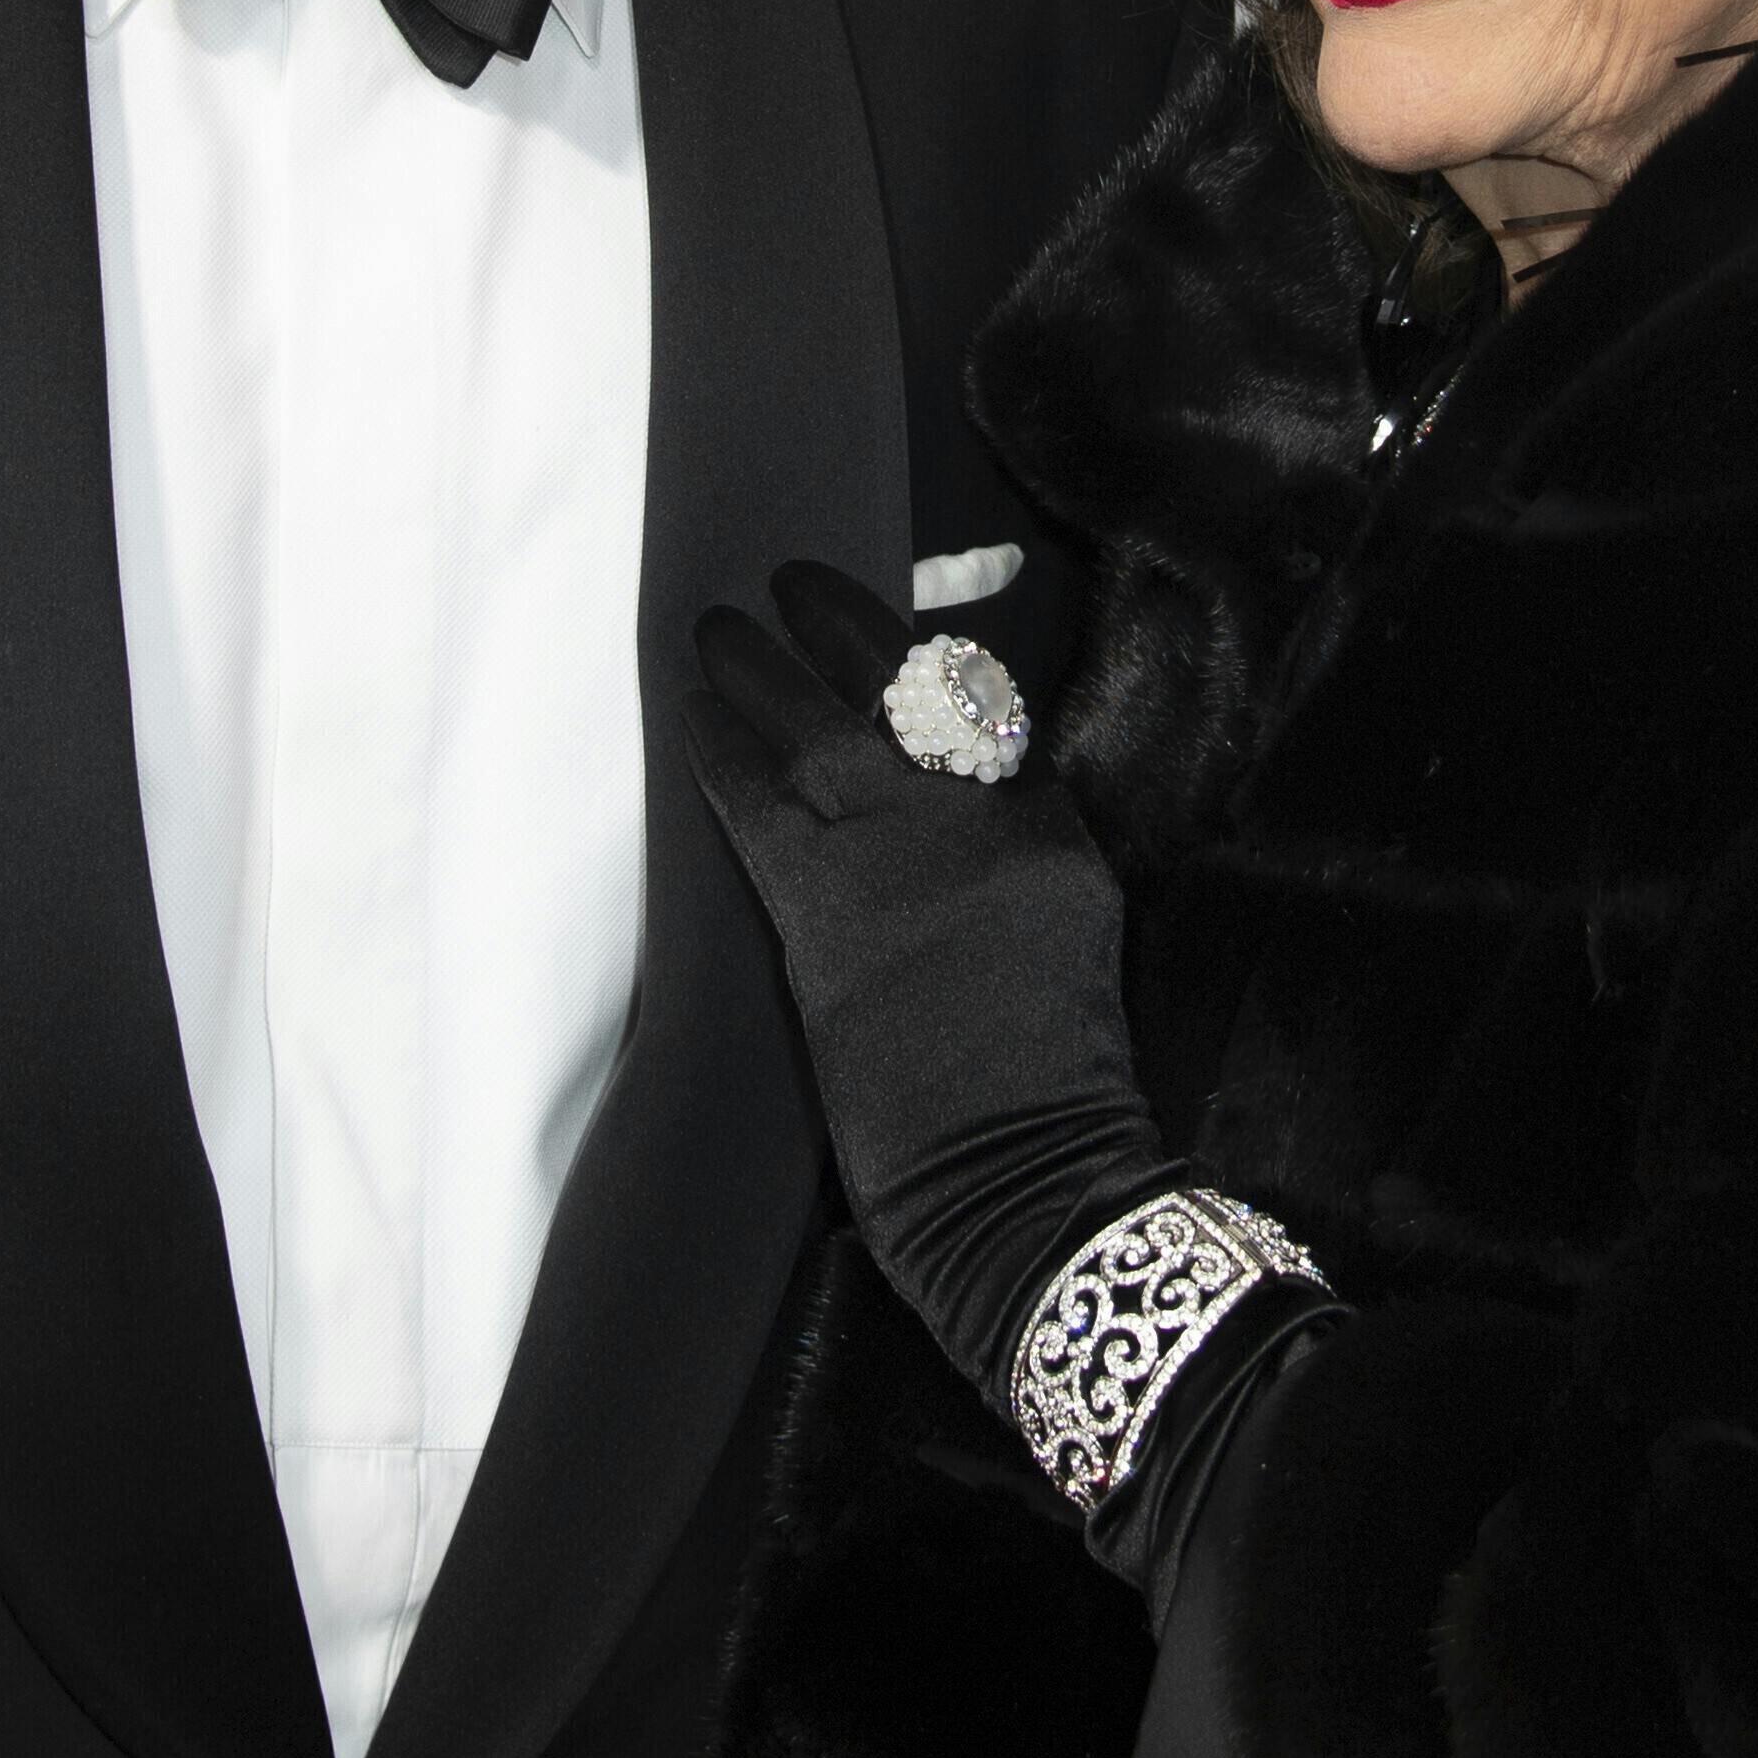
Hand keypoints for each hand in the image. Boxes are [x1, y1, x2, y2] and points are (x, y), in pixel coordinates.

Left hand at [681, 563, 1171, 1392]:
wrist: (1021, 1179)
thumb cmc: (1044, 1097)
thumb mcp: (1065, 954)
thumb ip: (1011, 875)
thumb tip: (946, 836)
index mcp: (1052, 838)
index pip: (984, 724)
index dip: (926, 674)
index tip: (887, 642)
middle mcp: (984, 827)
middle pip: (909, 692)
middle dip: (845, 625)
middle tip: (795, 578)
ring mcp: (907, 861)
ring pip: (824, 727)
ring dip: (761, 669)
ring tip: (719, 624)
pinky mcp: (831, 910)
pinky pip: (761, 800)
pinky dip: (722, 750)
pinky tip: (692, 712)